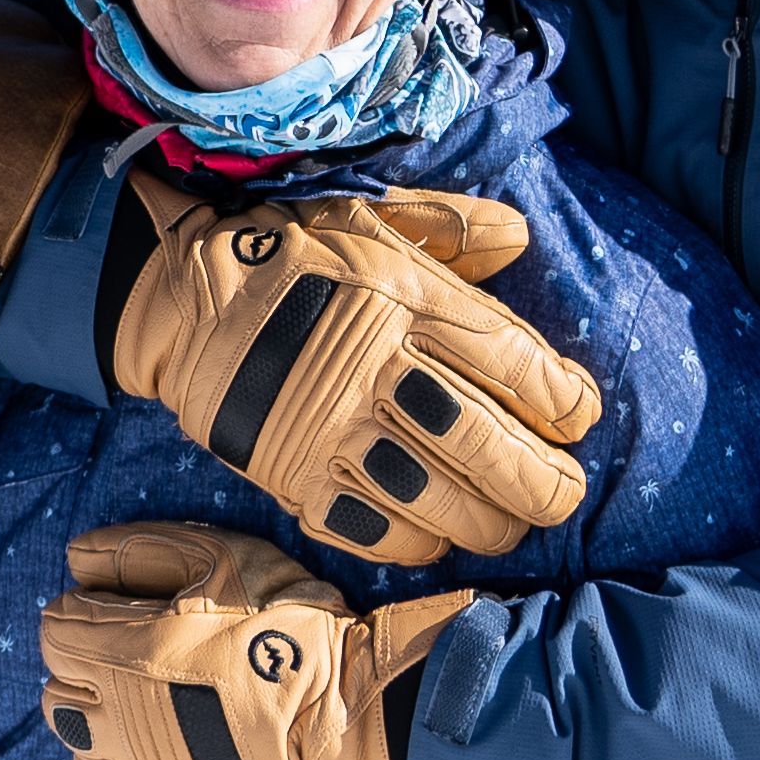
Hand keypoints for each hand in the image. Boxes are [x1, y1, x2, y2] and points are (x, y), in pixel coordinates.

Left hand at [33, 525, 469, 759]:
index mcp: (113, 655)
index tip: (136, 621)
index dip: (93, 620)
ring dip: (117, 746)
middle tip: (157, 676)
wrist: (352, 725)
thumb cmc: (292, 631)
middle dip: (96, 682)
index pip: (56, 634)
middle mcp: (107, 726)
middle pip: (61, 699)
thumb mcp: (224, 558)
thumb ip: (139, 552)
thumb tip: (77, 558)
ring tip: (175, 731)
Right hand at [104, 186, 599, 562]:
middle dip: (542, 482)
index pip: (511, 362)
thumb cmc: (287, 254)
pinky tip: (435, 537)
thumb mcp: (369, 217)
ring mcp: (332, 430)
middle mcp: (374, 369)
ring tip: (508, 526)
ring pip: (436, 499)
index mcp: (403, 300)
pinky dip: (415, 542)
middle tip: (565, 494)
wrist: (181, 302)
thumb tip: (519, 239)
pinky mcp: (294, 476)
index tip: (579, 415)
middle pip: (485, 445)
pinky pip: (371, 529)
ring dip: (488, 523)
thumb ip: (448, 227)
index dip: (561, 398)